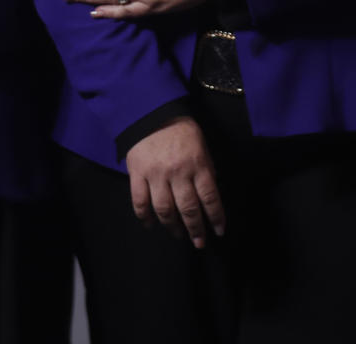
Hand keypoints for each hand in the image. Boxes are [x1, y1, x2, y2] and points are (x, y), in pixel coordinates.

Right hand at [124, 117, 225, 248]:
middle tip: (199, 242)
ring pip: (165, 208)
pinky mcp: (137, 173)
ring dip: (172, 226)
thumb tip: (209, 196)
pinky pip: (139, 200)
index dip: (216, 218)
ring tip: (178, 235)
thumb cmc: (180, 130)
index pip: (210, 198)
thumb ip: (206, 170)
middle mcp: (178, 173)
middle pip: (188, 208)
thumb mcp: (202, 147)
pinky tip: (150, 225)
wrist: (149, 112)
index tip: (219, 231)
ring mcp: (156, 174)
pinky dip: (144, 216)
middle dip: (195, 229)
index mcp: (198, 165)